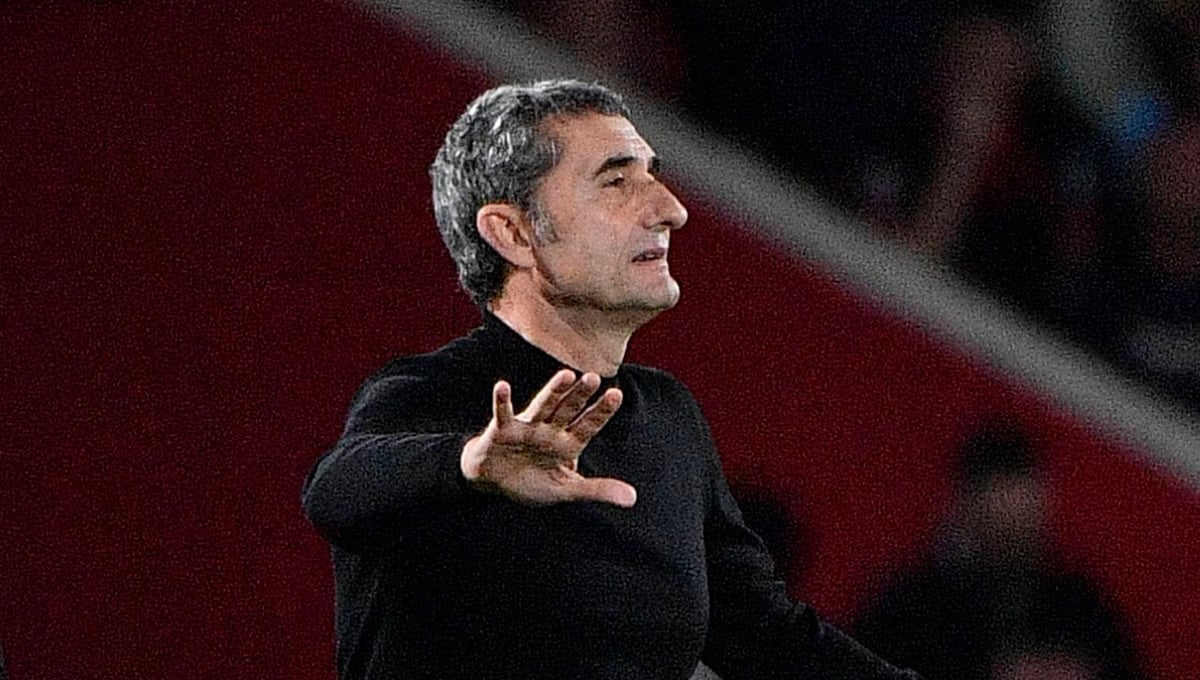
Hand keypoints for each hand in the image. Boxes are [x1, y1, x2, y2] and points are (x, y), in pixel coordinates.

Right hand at [461, 369, 635, 506]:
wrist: (495, 481)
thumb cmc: (533, 480)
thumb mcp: (566, 489)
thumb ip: (598, 490)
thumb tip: (633, 499)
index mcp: (568, 443)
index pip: (589, 425)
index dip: (602, 411)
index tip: (616, 394)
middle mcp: (550, 430)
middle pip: (568, 409)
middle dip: (580, 395)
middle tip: (594, 377)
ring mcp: (527, 427)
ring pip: (543, 406)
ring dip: (553, 391)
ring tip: (566, 375)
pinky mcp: (503, 430)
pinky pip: (503, 414)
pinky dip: (502, 401)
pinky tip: (502, 386)